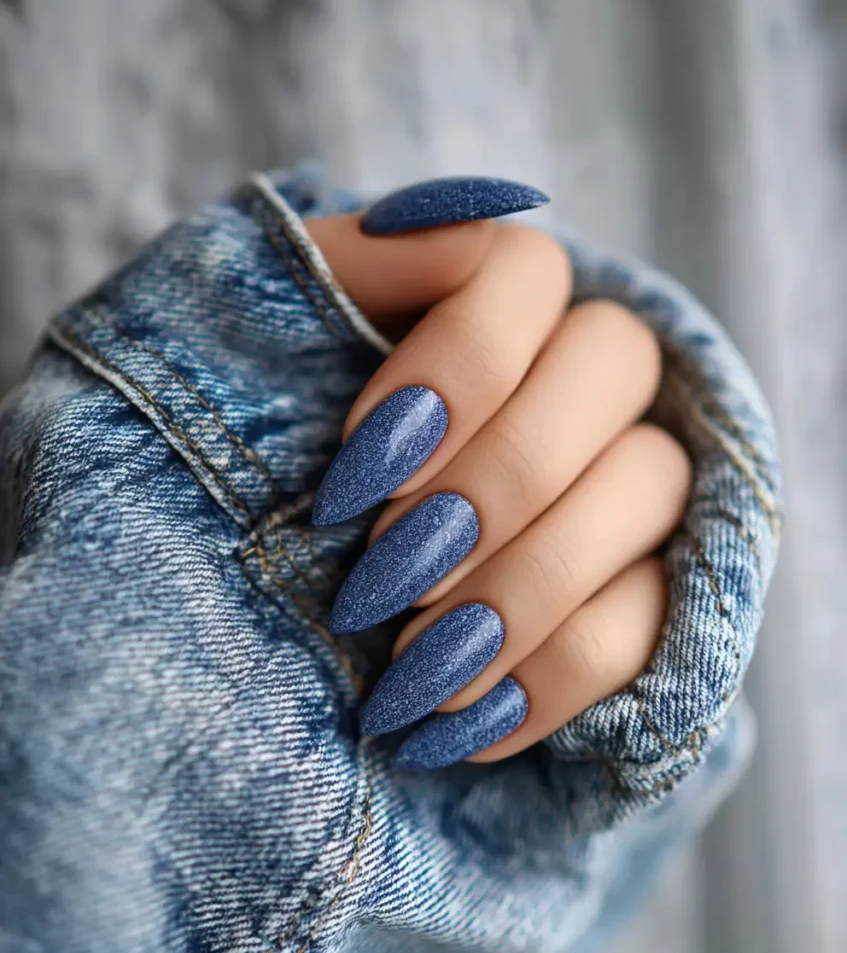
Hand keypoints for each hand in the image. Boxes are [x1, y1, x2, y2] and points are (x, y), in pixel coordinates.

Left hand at [306, 178, 690, 768]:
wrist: (256, 610)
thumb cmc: (248, 463)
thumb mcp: (249, 360)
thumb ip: (320, 275)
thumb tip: (415, 226)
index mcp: (485, 297)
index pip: (522, 273)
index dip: (458, 365)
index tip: (360, 468)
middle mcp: (575, 368)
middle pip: (609, 367)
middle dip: (496, 481)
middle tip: (384, 575)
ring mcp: (625, 473)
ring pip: (644, 490)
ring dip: (524, 588)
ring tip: (410, 672)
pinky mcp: (642, 581)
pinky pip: (645, 621)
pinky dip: (554, 677)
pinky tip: (462, 725)